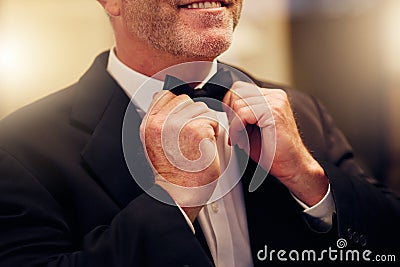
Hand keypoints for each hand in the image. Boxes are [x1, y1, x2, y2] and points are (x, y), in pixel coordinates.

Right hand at [140, 91, 219, 220]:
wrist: (178, 194)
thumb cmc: (171, 173)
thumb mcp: (154, 143)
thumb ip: (159, 120)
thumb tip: (165, 97)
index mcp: (148, 124)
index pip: (165, 95)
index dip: (179, 107)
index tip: (183, 122)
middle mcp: (160, 122)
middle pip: (186, 100)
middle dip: (194, 116)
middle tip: (191, 138)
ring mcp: (178, 125)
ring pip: (202, 108)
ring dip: (205, 124)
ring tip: (198, 143)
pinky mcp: (196, 131)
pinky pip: (212, 120)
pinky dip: (214, 133)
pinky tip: (205, 147)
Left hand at [223, 82, 328, 205]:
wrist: (292, 166)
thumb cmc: (273, 152)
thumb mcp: (251, 128)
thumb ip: (240, 115)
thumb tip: (224, 107)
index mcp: (271, 97)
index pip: (240, 88)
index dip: (230, 105)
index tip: (232, 123)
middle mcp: (275, 96)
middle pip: (237, 91)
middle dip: (231, 114)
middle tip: (236, 133)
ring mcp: (276, 102)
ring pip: (238, 103)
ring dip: (234, 124)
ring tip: (240, 138)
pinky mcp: (273, 112)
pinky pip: (242, 114)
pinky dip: (236, 129)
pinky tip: (241, 140)